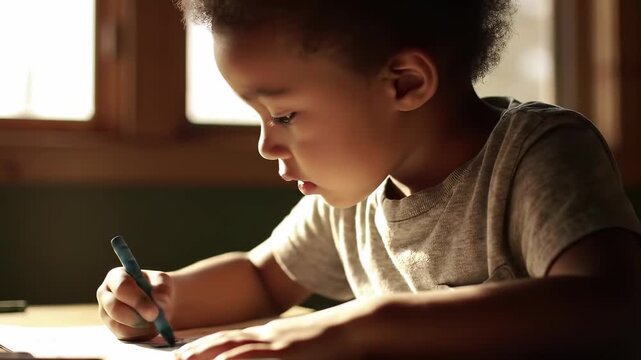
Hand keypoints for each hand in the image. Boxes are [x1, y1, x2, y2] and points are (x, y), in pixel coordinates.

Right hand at [96, 267, 173, 340]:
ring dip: (141, 325)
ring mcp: (106, 313)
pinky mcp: (112, 329)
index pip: (122, 287)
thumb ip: (162, 288)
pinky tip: (150, 326)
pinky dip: (140, 333)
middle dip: (137, 316)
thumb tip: (160, 300)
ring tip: (156, 319)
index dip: (137, 300)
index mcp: (116, 277)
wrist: (159, 303)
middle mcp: (106, 294)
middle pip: (115, 307)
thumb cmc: (158, 288)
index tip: (154, 311)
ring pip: (119, 324)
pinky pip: (124, 335)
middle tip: (155, 319)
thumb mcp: (163, 282)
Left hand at [174, 301, 372, 359]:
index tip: (186, 350)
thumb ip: (280, 352)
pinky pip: (254, 354)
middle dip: (198, 348)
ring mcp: (276, 340)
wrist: (353, 327)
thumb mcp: (300, 346)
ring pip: (232, 346)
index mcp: (269, 333)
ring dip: (206, 353)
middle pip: (225, 340)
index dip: (207, 344)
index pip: (232, 338)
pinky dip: (233, 358)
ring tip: (183, 359)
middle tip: (175, 357)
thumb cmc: (330, 340)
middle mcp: (267, 334)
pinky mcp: (286, 350)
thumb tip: (269, 357)